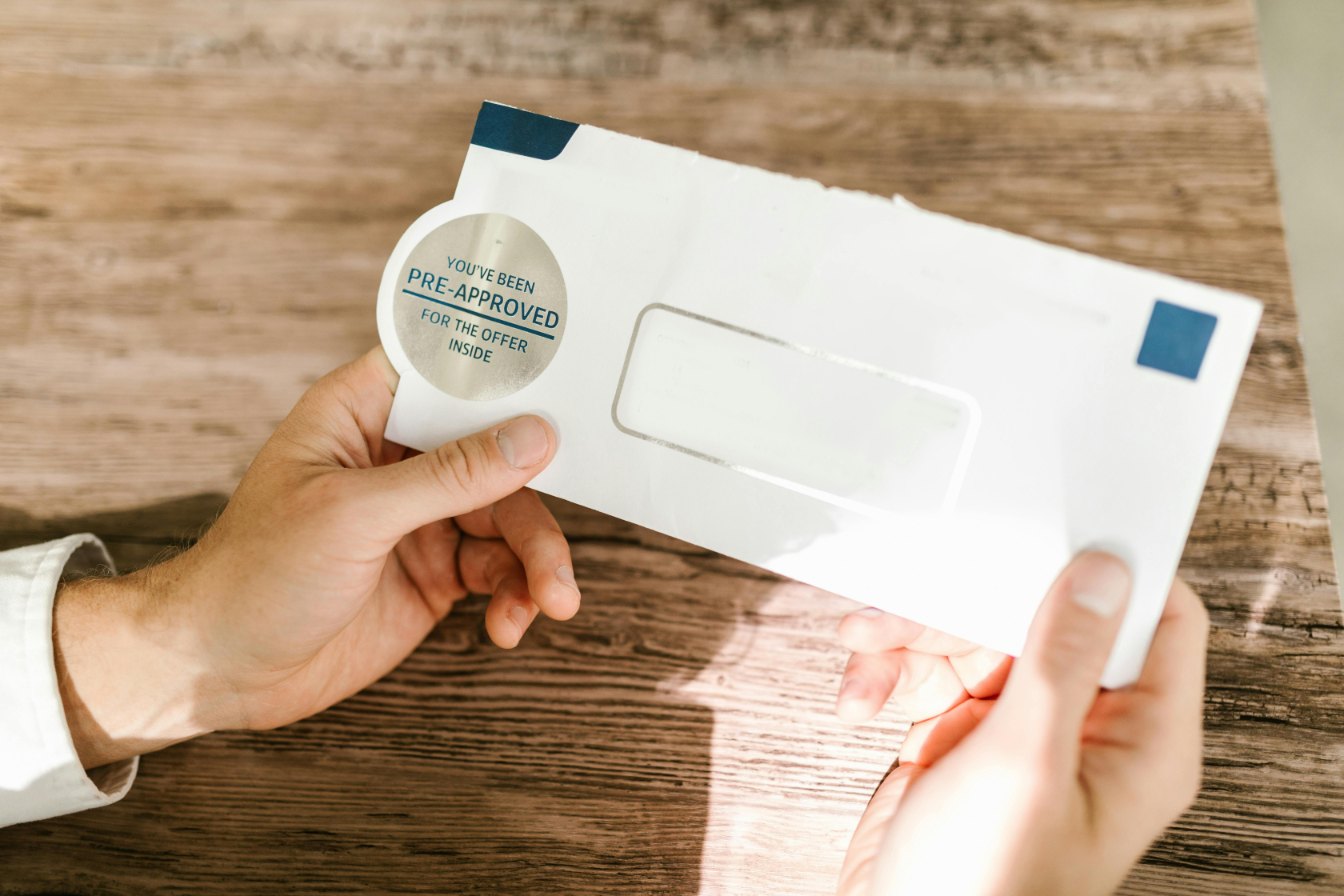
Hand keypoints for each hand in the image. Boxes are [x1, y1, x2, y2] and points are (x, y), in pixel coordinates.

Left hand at [53, 347, 580, 767]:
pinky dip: (516, 596)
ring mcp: (420, 516)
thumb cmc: (254, 574)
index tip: (568, 387)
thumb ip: (449, 475)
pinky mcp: (435, 571)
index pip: (449, 369)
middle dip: (533, 513)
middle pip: (499, 458)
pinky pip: (499, 571)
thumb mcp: (354, 516)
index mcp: (364, 411)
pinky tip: (508, 625)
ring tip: (549, 604)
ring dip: (536, 563)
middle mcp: (399, 457)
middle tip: (553, 562)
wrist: (219, 671)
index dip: (508, 373)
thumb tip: (532, 437)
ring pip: (509, 519)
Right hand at [835, 553, 1206, 895]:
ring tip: (867, 655)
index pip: (1152, 621)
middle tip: (911, 607)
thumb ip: (1060, 661)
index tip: (1046, 533)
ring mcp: (1017, 730)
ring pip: (968, 633)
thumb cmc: (979, 889)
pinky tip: (862, 696)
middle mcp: (1082, 728)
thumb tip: (1101, 576)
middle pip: (1036, 614)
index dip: (1106, 572)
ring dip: (907, 636)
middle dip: (962, 603)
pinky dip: (886, 671)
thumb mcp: (1024, 765)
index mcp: (1137, 741)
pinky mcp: (958, 734)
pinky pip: (926, 668)